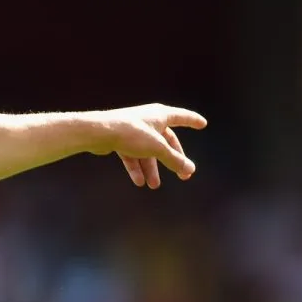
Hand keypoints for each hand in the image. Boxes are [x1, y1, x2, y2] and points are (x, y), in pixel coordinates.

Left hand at [89, 103, 207, 188]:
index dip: (192, 120)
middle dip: (173, 160)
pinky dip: (136, 167)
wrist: (99, 132)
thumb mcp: (157, 148)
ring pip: (148, 151)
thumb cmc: (131, 133)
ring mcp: (134, 130)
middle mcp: (148, 120)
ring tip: (153, 186)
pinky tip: (139, 181)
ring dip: (151, 169)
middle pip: (166, 142)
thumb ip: (174, 159)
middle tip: (183, 176)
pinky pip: (132, 155)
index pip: (182, 117)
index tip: (202, 124)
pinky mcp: (120, 140)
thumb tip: (190, 170)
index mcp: (160, 115)